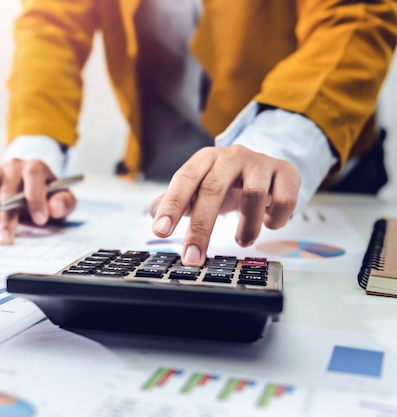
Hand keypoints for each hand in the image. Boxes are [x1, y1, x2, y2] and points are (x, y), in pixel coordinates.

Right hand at [0, 159, 76, 244]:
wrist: (32, 190)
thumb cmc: (47, 196)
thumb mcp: (62, 201)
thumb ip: (64, 203)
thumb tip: (54, 208)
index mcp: (36, 168)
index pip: (33, 174)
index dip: (36, 197)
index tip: (40, 220)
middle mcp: (14, 166)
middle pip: (7, 186)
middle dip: (8, 215)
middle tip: (8, 237)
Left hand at [149, 145, 300, 265]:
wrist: (266, 165)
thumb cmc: (226, 181)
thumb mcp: (198, 186)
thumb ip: (174, 200)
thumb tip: (153, 211)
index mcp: (205, 159)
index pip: (184, 179)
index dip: (171, 206)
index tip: (160, 232)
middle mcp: (231, 156)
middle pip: (213, 189)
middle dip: (201, 228)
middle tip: (192, 257)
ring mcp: (260, 163)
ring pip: (253, 193)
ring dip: (247, 226)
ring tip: (242, 240)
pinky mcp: (286, 173)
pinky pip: (284, 198)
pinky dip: (276, 218)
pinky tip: (269, 224)